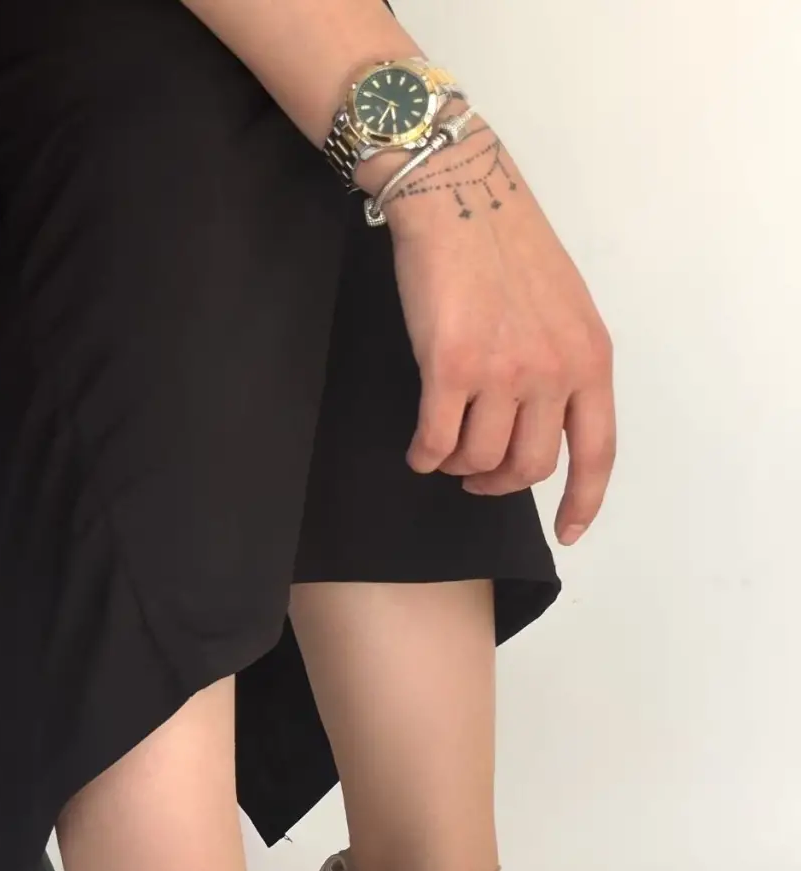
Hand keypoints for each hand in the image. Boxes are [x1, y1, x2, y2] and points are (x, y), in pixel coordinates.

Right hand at [365, 119, 615, 544]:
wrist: (459, 194)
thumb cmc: (505, 245)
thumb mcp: (563, 308)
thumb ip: (562, 366)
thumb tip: (541, 426)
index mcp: (589, 358)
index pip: (596, 452)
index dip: (583, 501)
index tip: (568, 531)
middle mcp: (553, 370)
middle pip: (528, 468)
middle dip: (497, 483)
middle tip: (476, 475)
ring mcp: (503, 371)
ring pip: (479, 459)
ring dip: (457, 466)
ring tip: (445, 449)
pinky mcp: (450, 367)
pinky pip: (437, 441)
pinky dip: (425, 456)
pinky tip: (419, 450)